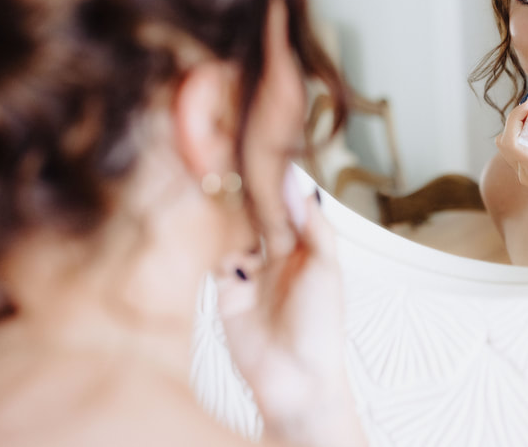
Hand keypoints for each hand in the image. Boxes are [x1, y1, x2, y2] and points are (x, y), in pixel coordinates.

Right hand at [214, 169, 365, 446]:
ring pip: (231, 230)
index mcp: (304, 245)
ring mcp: (248, 270)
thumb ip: (313, 225)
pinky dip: (206, 240)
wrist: (295, 380)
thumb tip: (298, 182)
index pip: (284, 202)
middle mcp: (275, 253)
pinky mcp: (224, 289)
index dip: (272, 179)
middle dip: (242, 189)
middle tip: (226, 158)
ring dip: (223, 211)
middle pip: (255, 212)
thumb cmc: (321, 327)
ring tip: (210, 182)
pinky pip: (212, 257)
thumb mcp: (326, 268)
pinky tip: (201, 220)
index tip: (257, 148)